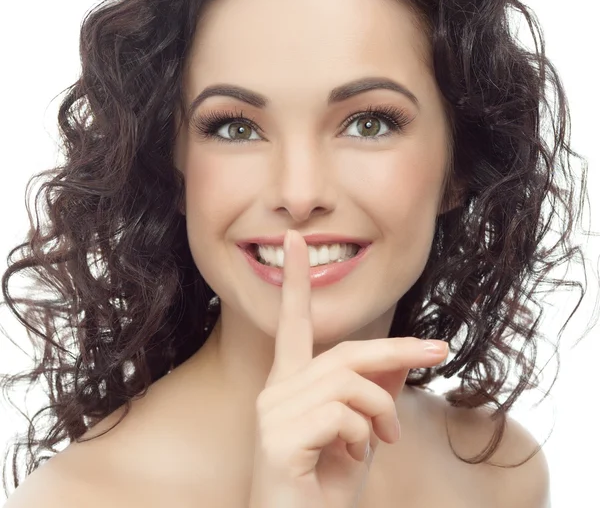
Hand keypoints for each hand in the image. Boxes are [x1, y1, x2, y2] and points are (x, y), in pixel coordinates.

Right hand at [247, 229, 448, 507]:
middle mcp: (275, 391)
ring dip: (381, 409)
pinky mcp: (277, 439)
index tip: (294, 242)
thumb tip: (398, 360)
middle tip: (438, 350)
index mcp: (290, 385)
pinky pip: (340, 414)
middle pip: (345, 352)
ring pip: (348, 381)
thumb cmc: (326, 489)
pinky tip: (353, 457)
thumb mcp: (362, 435)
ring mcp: (272, 413)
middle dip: (397, 348)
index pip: (293, 325)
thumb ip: (374, 394)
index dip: (295, 282)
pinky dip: (363, 433)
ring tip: (385, 439)